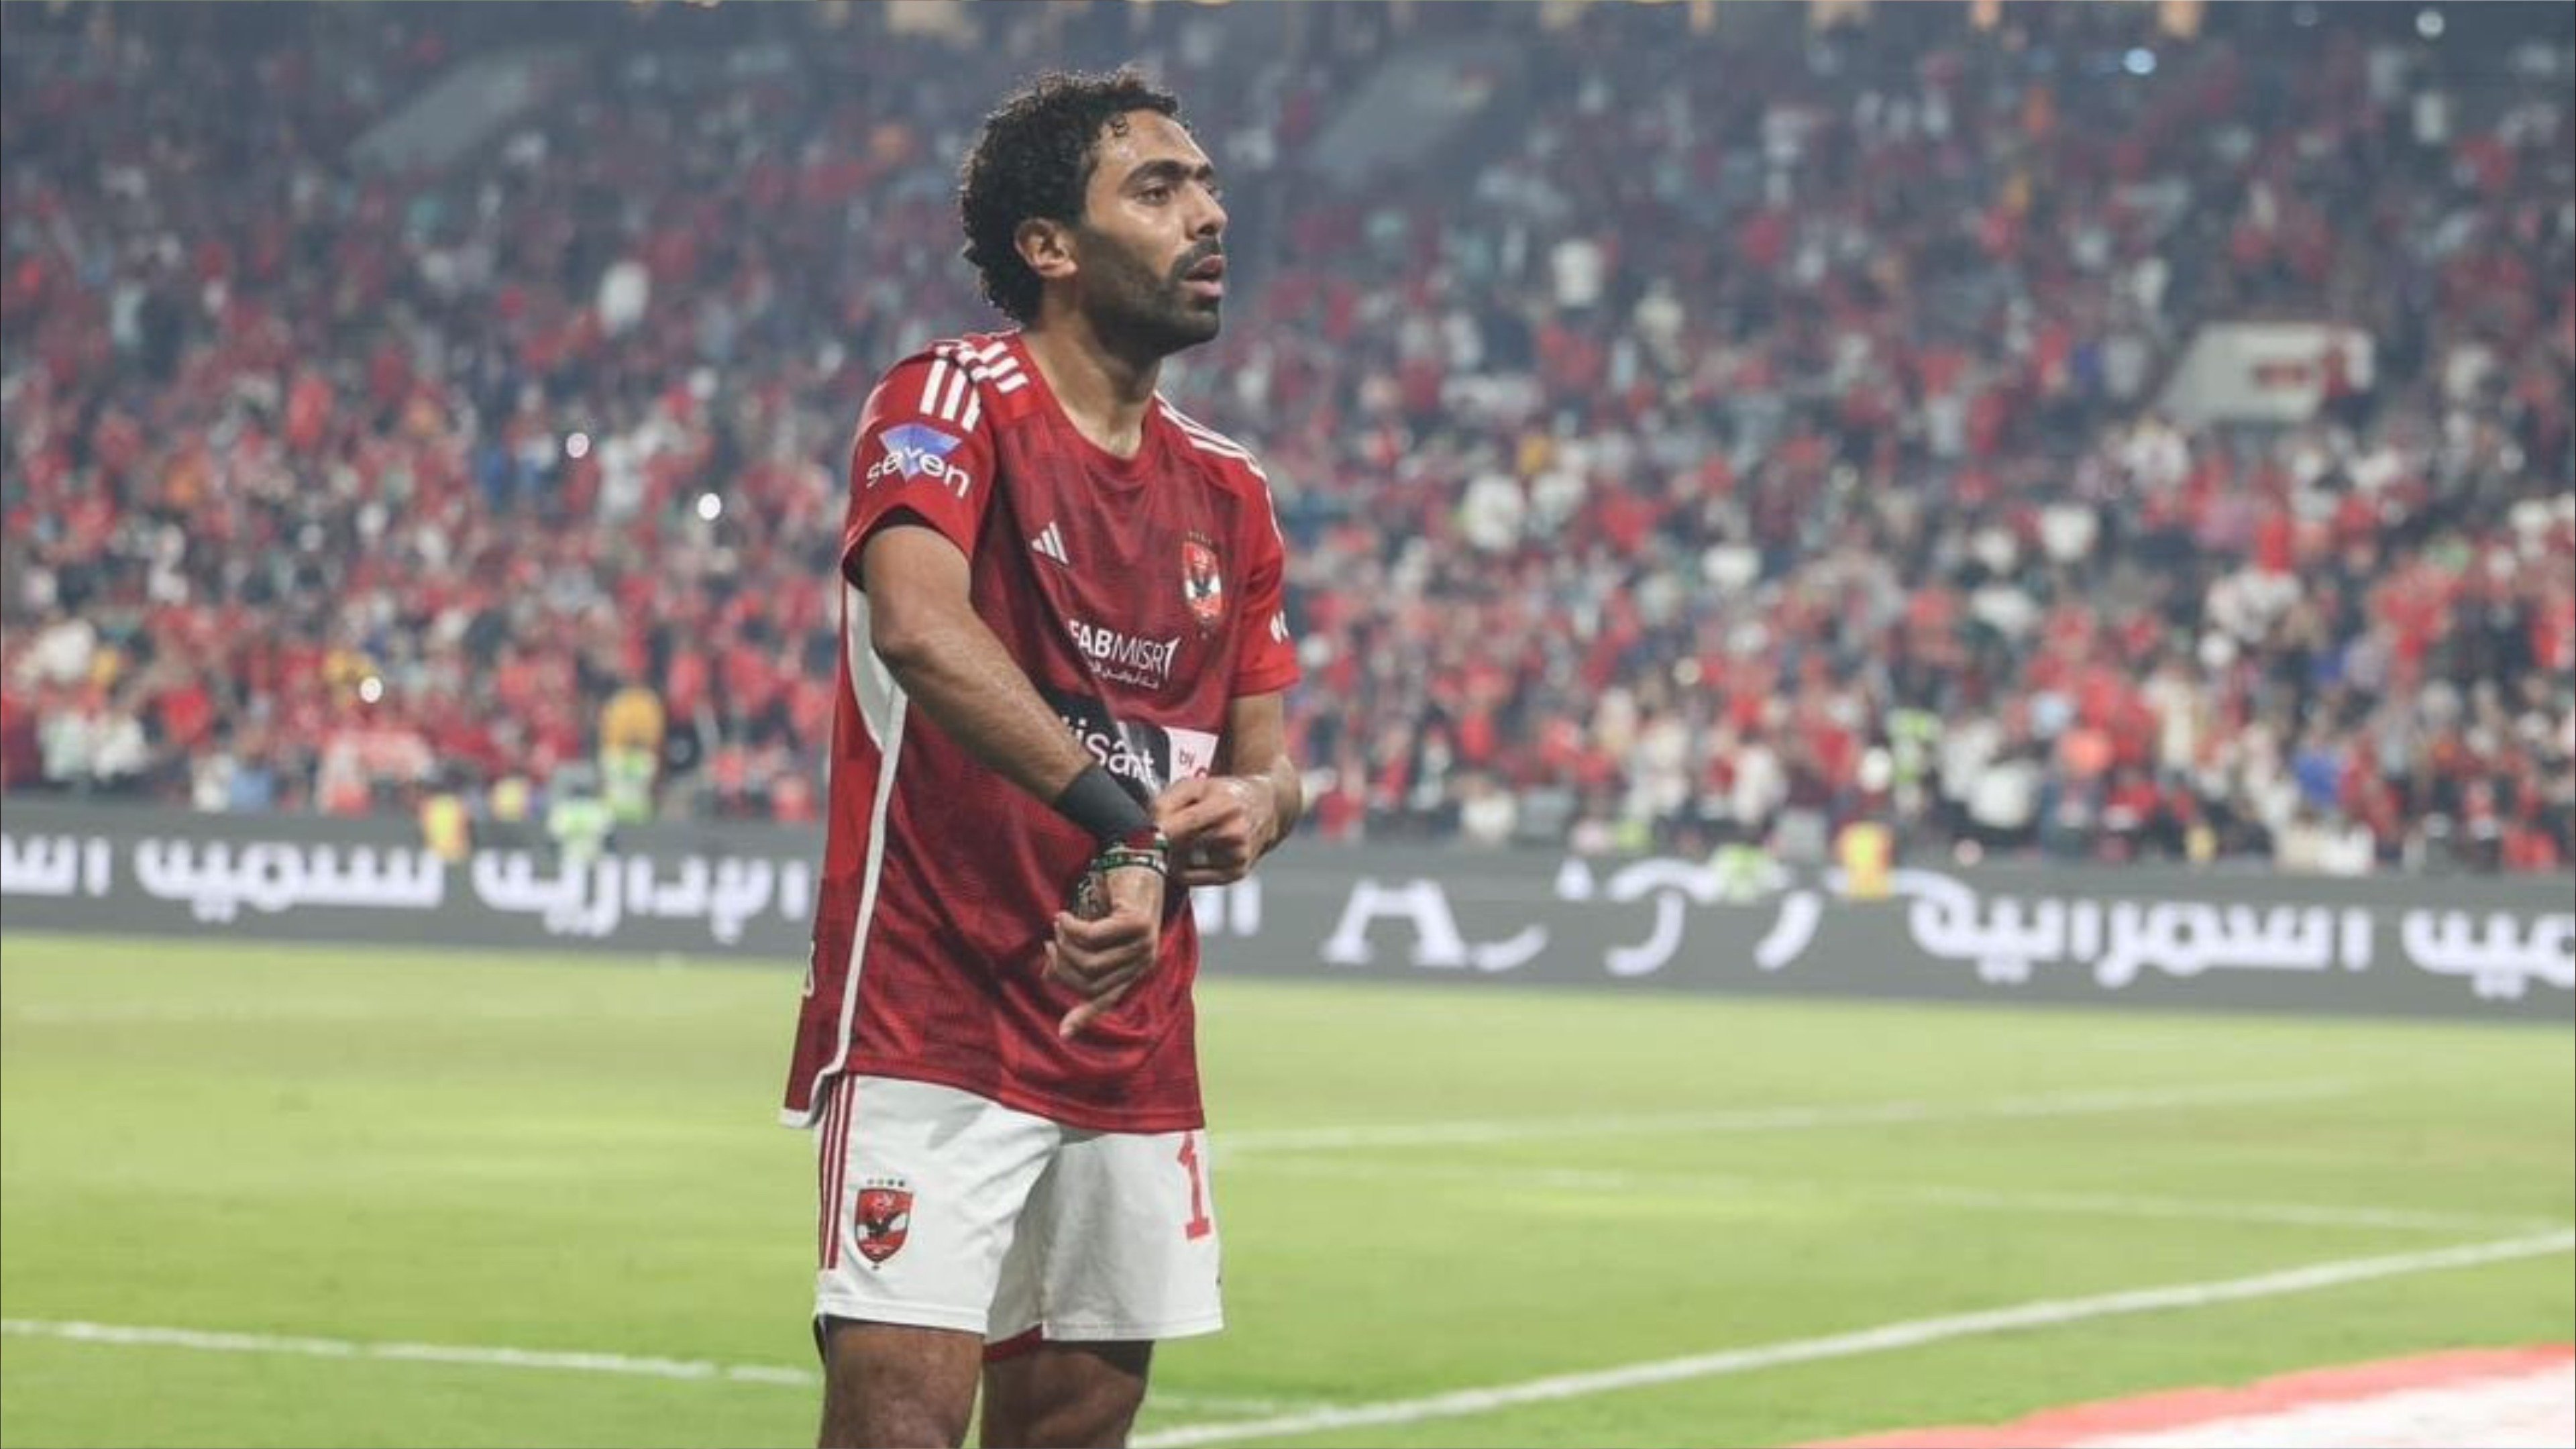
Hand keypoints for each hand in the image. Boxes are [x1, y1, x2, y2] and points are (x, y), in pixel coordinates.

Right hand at [1045, 856, 1162, 1037]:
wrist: (1133, 853)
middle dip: (1062, 965)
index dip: (1084, 1016)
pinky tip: (1063, 915)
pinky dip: (1071, 928)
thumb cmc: (1110, 893)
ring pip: (1089, 963)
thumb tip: (1048, 975)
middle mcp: (1143, 961)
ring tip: (1059, 925)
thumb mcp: (1090, 929)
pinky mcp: (1137, 925)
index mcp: (1134, 967)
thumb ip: (1075, 953)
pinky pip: (1092, 938)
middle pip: (1088, 982)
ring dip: (1065, 945)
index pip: (1106, 1000)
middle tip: (1050, 942)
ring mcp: (1144, 944)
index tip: (1063, 1034)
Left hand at [1155, 776, 1273, 887]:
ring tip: (1185, 839)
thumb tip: (1148, 829)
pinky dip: (1185, 867)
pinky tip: (1192, 853)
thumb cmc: (1224, 794)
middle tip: (1163, 832)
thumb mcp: (1195, 785)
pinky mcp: (1235, 874)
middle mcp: (1234, 835)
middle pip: (1178, 848)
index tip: (1143, 833)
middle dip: (1163, 842)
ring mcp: (1237, 857)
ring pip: (1181, 865)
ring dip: (1174, 855)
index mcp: (1224, 807)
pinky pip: (1191, 878)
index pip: (1180, 828)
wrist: (1265, 807)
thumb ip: (1167, 801)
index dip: (1156, 834)